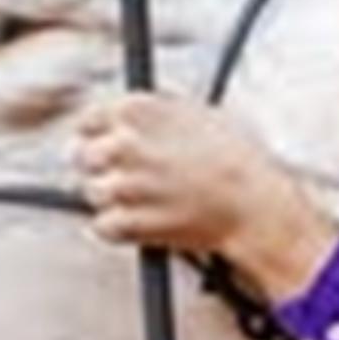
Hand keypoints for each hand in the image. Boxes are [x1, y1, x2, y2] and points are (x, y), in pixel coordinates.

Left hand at [74, 94, 338, 301]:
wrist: (255, 206)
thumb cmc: (237, 161)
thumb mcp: (199, 114)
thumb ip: (156, 114)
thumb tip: (126, 117)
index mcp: (142, 111)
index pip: (88, 119)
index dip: (95, 135)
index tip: (103, 145)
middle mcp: (127, 144)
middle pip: (83, 156)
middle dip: (101, 168)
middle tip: (123, 177)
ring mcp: (125, 184)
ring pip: (93, 191)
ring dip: (111, 199)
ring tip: (143, 202)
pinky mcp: (128, 222)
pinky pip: (102, 225)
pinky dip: (117, 228)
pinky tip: (141, 222)